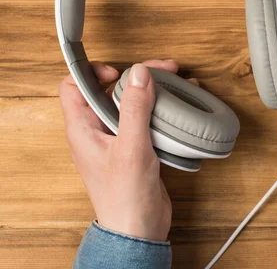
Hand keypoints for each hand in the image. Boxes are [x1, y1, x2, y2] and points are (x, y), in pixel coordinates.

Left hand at [59, 59, 194, 240]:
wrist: (138, 230)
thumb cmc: (125, 197)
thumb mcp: (131, 147)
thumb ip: (133, 108)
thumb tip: (139, 72)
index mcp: (83, 129)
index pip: (74, 87)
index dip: (93, 72)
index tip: (121, 71)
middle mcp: (97, 131)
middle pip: (109, 90)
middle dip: (136, 77)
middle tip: (164, 70)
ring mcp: (117, 140)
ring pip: (130, 104)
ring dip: (152, 92)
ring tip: (177, 83)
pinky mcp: (136, 148)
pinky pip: (145, 120)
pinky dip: (161, 110)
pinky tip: (180, 109)